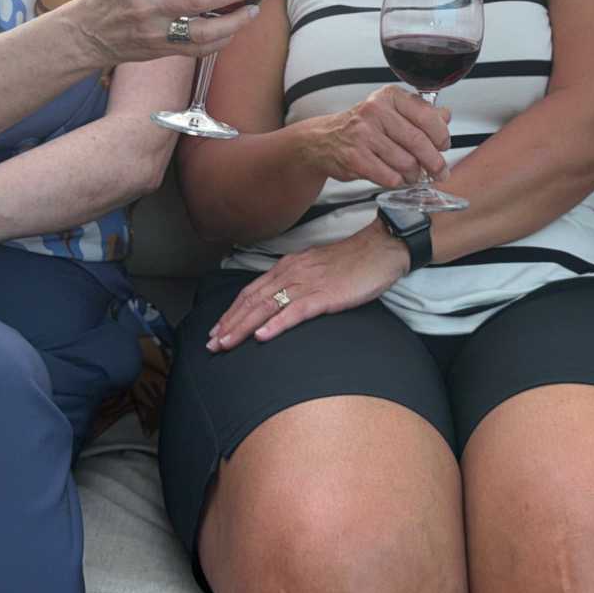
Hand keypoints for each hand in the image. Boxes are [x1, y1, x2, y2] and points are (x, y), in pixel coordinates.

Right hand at [68, 0, 265, 65]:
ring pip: (201, 32)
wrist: (87, 34)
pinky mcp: (161, 50)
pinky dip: (220, 40)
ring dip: (233, 22)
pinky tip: (233, 29)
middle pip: (196, 0)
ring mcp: (154, 32)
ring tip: (253, 10)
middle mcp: (146, 5)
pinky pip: (197, 49)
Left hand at [206, 225, 408, 351]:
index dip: (232, 311)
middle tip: (211, 344)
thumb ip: (297, 282)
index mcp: (289, 266)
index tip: (217, 329)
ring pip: (267, 307)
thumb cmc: (353, 262)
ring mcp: (308, 283)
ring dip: (243, 327)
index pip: (252, 291)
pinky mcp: (325, 295)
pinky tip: (263, 336)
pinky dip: (277, 324)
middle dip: (229, 323)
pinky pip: (296, 311)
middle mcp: (292, 272)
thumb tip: (280, 302)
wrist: (382, 248)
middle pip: (253, 300)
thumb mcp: (317, 268)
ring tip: (226, 344)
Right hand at [304, 86, 451, 187]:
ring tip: (413, 175)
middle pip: (418, 141)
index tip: (444, 146)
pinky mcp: (355, 158)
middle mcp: (376, 111)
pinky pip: (390, 177)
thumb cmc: (362, 126)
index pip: (426, 115)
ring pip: (406, 162)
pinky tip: (397, 178)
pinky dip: (398, 182)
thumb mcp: (390, 111)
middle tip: (441, 172)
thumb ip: (419, 113)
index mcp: (389, 96)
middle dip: (434, 161)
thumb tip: (445, 115)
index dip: (441, 135)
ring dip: (414, 174)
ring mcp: (363, 134)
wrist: (324, 140)